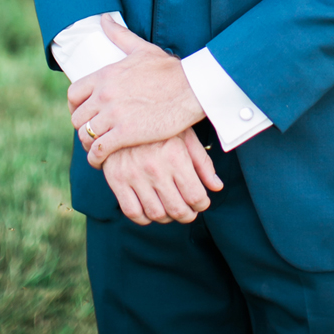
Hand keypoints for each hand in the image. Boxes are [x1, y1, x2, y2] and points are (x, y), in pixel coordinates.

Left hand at [70, 15, 205, 166]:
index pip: (73, 94)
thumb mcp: (142, 49)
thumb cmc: (172, 70)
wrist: (194, 88)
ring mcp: (113, 115)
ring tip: (97, 148)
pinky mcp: (125, 134)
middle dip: (83, 126)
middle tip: (93, 132)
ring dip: (89, 144)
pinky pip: (98, 150)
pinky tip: (102, 160)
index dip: (75, 107)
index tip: (84, 113)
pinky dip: (96, 158)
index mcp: (106, 75)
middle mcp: (104, 95)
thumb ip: (119, 35)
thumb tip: (104, 19)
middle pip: (78, 117)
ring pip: (86, 135)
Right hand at [102, 127, 223, 225]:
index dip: (201, 204)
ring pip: (155, 213)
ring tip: (172, 211)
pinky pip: (131, 211)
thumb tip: (217, 186)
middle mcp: (155, 168)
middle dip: (187, 215)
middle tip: (189, 212)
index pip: (194, 195)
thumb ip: (202, 163)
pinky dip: (143, 218)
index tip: (202, 203)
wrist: (122, 114)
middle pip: (176, 208)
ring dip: (167, 218)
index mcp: (175, 156)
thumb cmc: (160, 125)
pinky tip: (151, 211)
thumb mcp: (186, 136)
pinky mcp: (116, 180)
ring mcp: (133, 176)